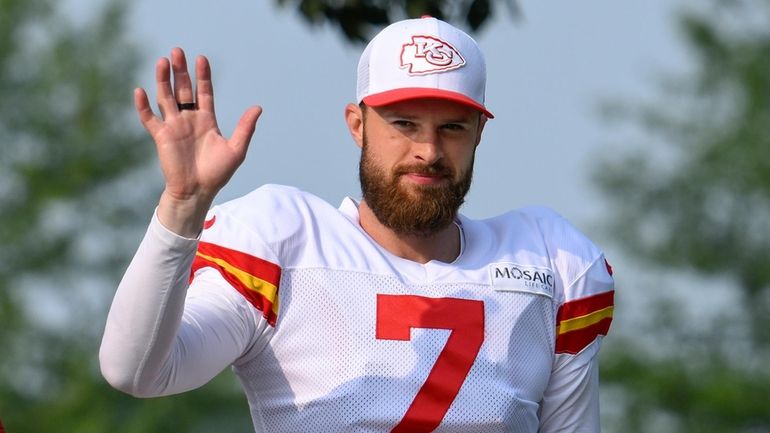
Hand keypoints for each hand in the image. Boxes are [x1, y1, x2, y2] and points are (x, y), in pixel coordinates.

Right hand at [135, 48, 261, 235]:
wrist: (197, 192)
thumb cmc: (217, 173)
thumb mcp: (236, 149)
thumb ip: (245, 128)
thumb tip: (258, 107)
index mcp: (206, 120)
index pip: (203, 92)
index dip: (202, 76)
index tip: (201, 58)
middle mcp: (189, 119)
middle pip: (182, 89)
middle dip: (180, 71)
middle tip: (177, 51)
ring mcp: (174, 126)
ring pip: (165, 98)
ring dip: (163, 80)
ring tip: (162, 61)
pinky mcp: (161, 137)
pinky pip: (149, 119)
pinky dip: (143, 106)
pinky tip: (140, 91)